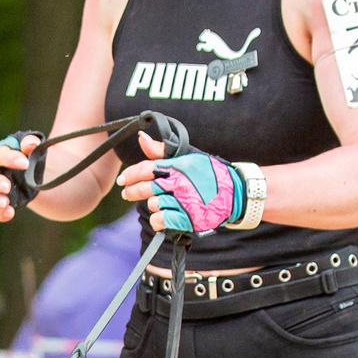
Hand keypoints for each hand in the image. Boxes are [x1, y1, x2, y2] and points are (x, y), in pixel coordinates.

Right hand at [0, 132, 40, 222]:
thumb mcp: (33, 149)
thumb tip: (32, 143)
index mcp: (0, 155)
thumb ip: (31, 144)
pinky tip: (9, 213)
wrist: (34, 176)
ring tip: (4, 202)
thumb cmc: (29, 158)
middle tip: (6, 186)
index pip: (0, 155)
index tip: (25, 163)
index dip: (10, 159)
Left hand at [121, 144, 239, 234]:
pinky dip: (157, 221)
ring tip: (156, 203)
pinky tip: (160, 217)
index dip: (130, 174)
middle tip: (127, 194)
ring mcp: (184, 201)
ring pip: (153, 204)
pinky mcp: (188, 218)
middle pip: (145, 188)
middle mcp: (179, 183)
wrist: (235, 192)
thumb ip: (162, 150)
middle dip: (132, 191)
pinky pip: (162, 221)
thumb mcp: (189, 156)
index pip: (146, 168)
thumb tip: (141, 136)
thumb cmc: (210, 173)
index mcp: (178, 166)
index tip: (122, 180)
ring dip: (151, 205)